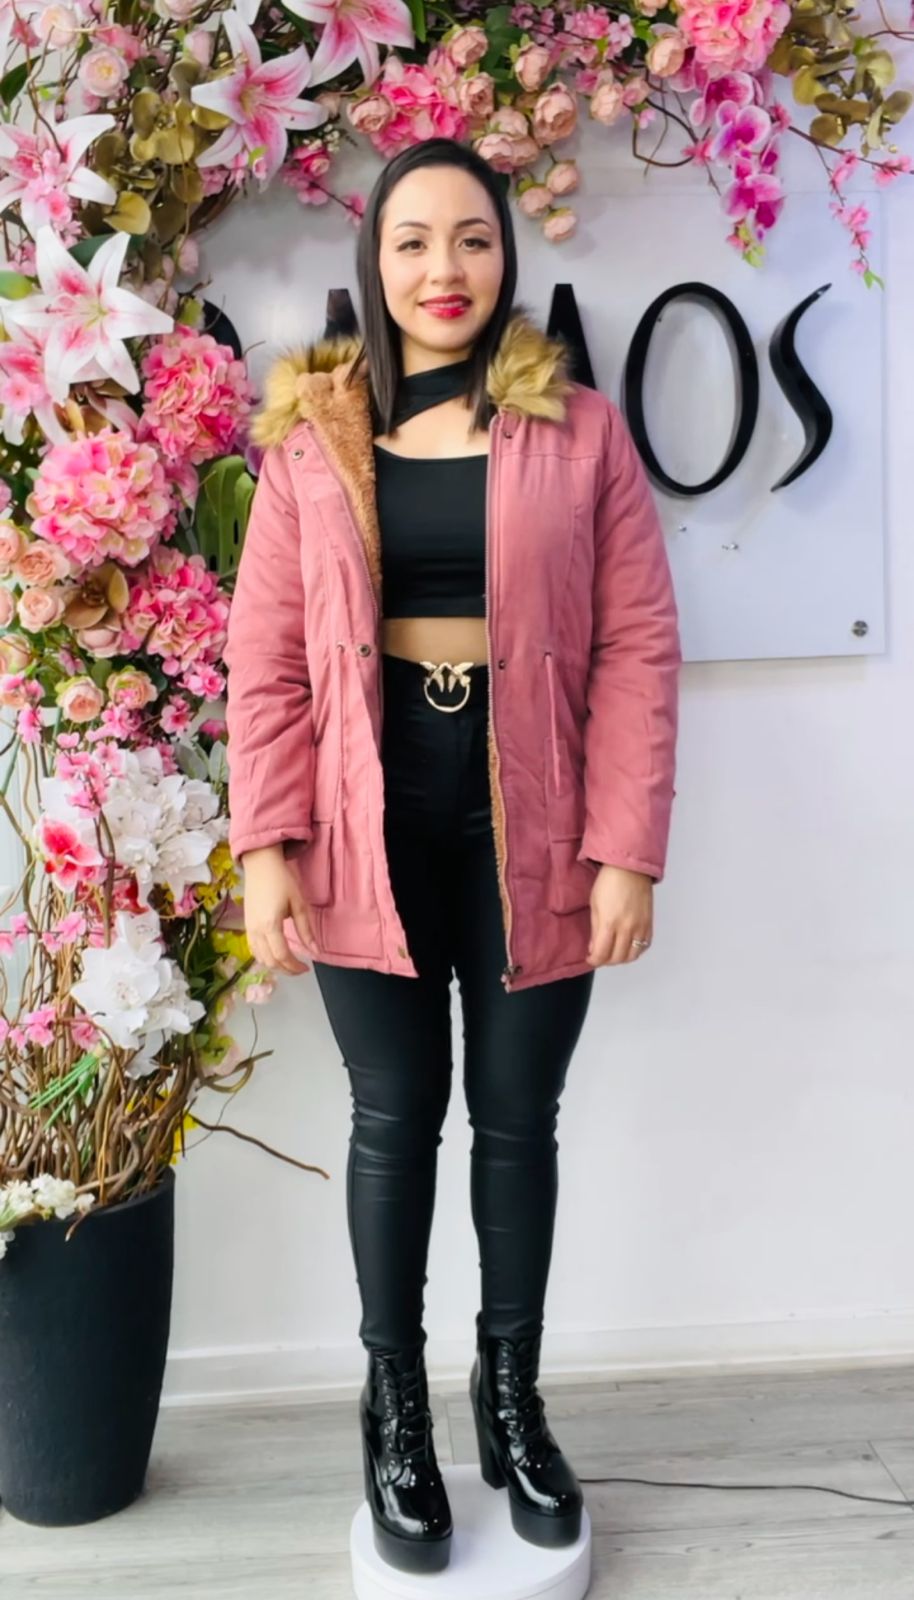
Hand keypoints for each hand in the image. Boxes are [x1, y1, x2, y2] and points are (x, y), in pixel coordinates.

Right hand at [242, 845, 314, 975]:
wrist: (261, 865)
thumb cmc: (282, 881)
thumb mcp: (298, 904)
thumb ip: (306, 930)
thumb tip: (315, 951)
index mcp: (270, 925)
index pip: (281, 956)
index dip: (294, 966)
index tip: (306, 968)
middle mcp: (256, 931)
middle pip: (270, 961)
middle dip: (286, 969)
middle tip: (300, 969)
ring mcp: (249, 928)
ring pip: (260, 958)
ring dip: (275, 965)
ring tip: (290, 963)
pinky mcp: (246, 925)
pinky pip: (253, 949)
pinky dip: (265, 957)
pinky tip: (276, 954)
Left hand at [586, 864, 653, 965]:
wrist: (630, 869)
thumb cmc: (609, 883)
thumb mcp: (595, 905)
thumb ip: (595, 930)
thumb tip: (594, 948)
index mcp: (610, 923)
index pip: (602, 954)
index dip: (594, 960)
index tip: (590, 958)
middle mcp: (627, 928)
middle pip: (618, 958)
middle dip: (606, 961)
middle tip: (600, 955)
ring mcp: (641, 927)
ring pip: (632, 956)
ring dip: (621, 958)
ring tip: (613, 952)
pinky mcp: (649, 924)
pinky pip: (644, 946)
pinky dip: (635, 951)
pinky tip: (627, 946)